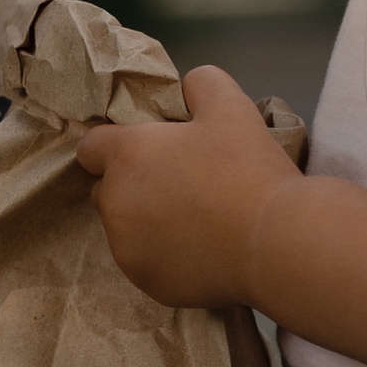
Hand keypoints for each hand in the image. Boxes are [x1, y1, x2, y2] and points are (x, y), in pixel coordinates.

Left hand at [76, 65, 298, 308]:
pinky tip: (201, 251)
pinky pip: (146, 264)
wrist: (276, 243)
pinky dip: (164, 257)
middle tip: (179, 185)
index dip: (117, 146)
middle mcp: (115, 203)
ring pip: (124, 231)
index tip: (150, 152)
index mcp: (127, 156)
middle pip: (106, 191)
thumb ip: (201, 84)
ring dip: (147, 224)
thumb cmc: (249, 169)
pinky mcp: (147, 283)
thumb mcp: (231, 106)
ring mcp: (127, 248)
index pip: (91, 147)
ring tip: (196, 221)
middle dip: (131, 187)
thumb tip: (189, 87)